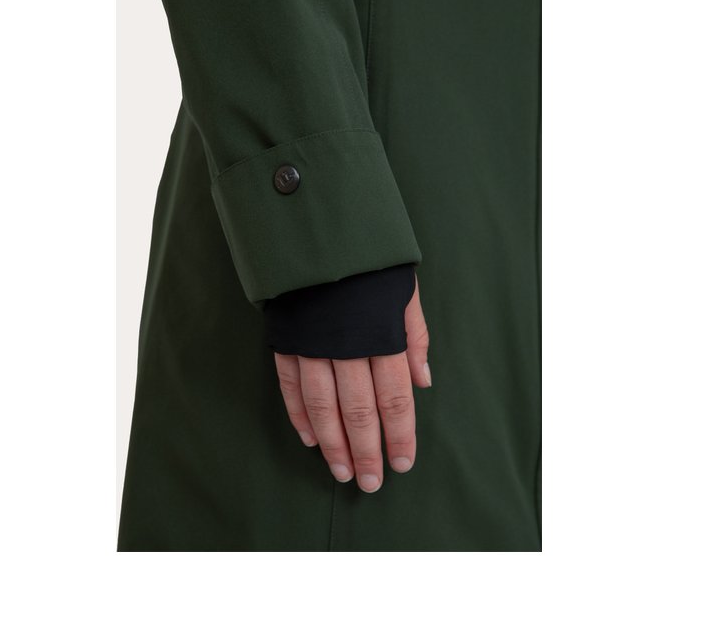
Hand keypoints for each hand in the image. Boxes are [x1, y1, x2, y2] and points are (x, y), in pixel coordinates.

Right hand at [274, 275, 430, 492]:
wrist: (317, 225)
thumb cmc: (369, 260)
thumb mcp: (404, 288)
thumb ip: (414, 336)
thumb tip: (424, 382)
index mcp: (381, 333)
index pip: (394, 396)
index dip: (399, 434)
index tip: (402, 464)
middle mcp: (346, 344)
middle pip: (358, 409)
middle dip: (366, 450)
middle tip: (370, 484)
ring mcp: (312, 343)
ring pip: (322, 405)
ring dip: (332, 443)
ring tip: (341, 471)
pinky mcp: (286, 337)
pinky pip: (290, 385)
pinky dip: (300, 414)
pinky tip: (309, 439)